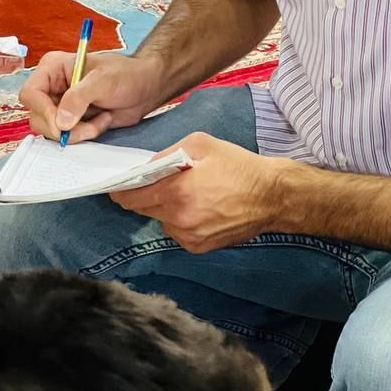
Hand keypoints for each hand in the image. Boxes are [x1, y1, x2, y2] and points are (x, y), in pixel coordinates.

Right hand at [19, 52, 165, 143]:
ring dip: (77, 133)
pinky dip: (85, 135)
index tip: (62, 125)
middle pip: (37, 117)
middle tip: (89, 127)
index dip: (43, 111)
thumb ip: (79, 99)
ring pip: (51, 131)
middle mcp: (51, 88)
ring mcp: (60, 107)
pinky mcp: (71, 122)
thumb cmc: (126, 75)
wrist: (146, 88)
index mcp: (52, 69)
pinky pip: (67, 137)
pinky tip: (102, 121)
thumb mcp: (103, 81)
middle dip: (63, 128)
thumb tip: (60, 122)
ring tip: (100, 121)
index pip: (31, 94)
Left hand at [110, 133, 288, 252]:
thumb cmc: (237, 165)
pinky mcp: (199, 247)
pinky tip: (198, 208)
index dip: (121, 190)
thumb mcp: (200, 144)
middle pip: (142, 210)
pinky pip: (177, 232)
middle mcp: (178, 218)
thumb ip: (166, 154)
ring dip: (163, 209)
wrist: (272, 196)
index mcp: (175, 192)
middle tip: (155, 183)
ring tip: (185, 194)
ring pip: (160, 221)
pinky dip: (180, 220)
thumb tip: (146, 167)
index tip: (117, 185)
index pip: (130, 197)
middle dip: (143, 196)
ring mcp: (189, 236)